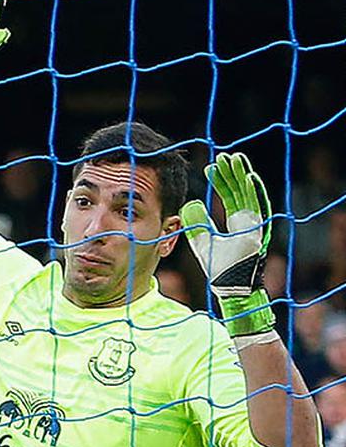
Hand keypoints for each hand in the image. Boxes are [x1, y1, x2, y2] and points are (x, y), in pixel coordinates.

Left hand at [179, 152, 274, 336]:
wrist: (230, 289)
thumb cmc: (219, 270)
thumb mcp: (202, 243)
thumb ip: (196, 224)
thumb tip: (188, 204)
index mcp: (237, 224)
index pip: (229, 197)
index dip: (221, 182)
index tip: (210, 168)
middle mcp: (248, 222)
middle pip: (240, 192)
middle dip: (231, 174)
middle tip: (223, 157)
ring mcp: (254, 226)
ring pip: (248, 195)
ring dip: (241, 176)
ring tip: (233, 159)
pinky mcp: (257, 232)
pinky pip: (256, 207)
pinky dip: (252, 192)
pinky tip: (247, 176)